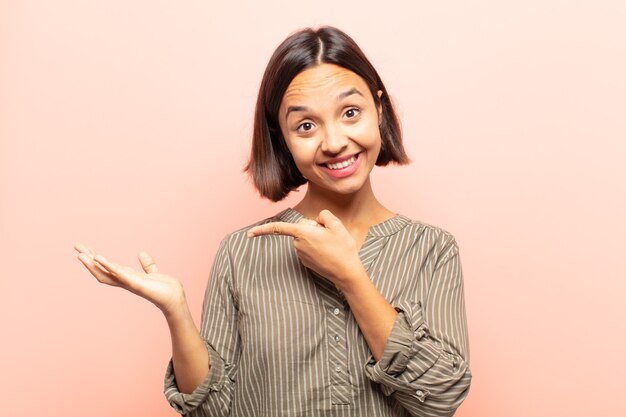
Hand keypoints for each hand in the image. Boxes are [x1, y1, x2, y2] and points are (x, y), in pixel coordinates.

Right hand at [74, 243, 185, 315]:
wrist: (175, 298)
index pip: (108, 267)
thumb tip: (141, 253)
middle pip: (102, 270)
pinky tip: (99, 258)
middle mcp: (125, 281)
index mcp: (128, 277)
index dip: (96, 258)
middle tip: (77, 247)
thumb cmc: (165, 289)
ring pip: (106, 273)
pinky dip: (109, 266)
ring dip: (93, 264)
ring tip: (81, 254)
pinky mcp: (136, 284)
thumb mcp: (154, 272)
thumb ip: (148, 265)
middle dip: (89, 260)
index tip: (85, 249)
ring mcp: (129, 283)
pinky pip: (119, 274)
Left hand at [247, 210, 364, 288]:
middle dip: (312, 227)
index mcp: (302, 234)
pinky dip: (316, 247)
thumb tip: (316, 220)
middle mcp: (298, 245)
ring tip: (330, 245)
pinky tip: (328, 252)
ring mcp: (301, 255)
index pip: (278, 229)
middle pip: (301, 227)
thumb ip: (323, 215)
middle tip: (329, 235)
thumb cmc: (342, 248)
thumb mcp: (336, 225)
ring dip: (315, 238)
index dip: (262, 230)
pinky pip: (308, 247)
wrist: (347, 272)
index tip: (249, 234)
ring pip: (305, 238)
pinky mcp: (306, 262)